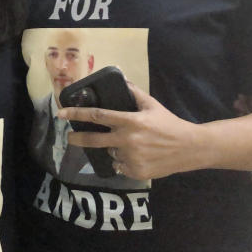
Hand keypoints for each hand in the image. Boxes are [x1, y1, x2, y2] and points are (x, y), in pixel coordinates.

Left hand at [59, 82, 202, 180]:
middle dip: (77, 139)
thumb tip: (122, 80)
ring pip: (111, 153)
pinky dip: (123, 162)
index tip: (61, 113)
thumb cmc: (169, 124)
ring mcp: (131, 157)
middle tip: (69, 138)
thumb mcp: (152, 105)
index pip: (98, 116)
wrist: (190, 148)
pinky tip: (137, 156)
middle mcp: (127, 140)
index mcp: (130, 121)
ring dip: (114, 149)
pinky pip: (120, 166)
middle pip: (94, 140)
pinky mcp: (136, 171)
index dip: (77, 114)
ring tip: (132, 145)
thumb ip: (135, 93)